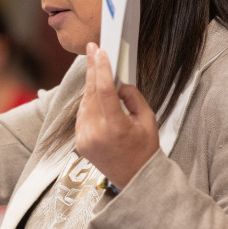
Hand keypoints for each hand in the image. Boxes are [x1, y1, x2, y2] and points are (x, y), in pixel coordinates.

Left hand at [75, 43, 159, 189]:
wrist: (135, 179)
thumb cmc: (145, 149)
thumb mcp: (147, 120)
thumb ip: (132, 97)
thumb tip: (119, 81)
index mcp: (115, 128)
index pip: (104, 91)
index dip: (101, 68)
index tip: (99, 51)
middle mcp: (95, 133)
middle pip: (91, 93)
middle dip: (93, 70)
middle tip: (93, 50)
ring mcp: (84, 139)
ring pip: (84, 103)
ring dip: (91, 86)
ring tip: (98, 69)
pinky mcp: (79, 143)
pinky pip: (82, 115)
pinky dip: (88, 103)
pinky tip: (96, 94)